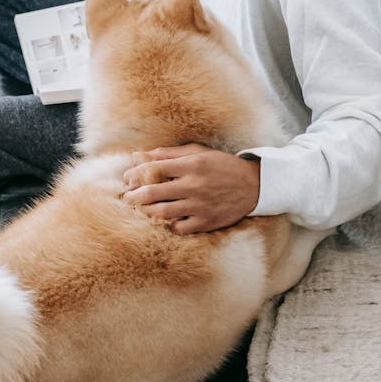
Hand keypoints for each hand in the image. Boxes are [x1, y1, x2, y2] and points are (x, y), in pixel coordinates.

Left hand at [122, 143, 259, 234]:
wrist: (253, 185)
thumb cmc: (221, 166)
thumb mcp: (198, 152)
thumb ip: (167, 153)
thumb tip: (137, 155)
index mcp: (191, 165)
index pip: (152, 169)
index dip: (134, 174)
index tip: (127, 179)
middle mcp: (193, 185)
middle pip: (152, 193)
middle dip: (133, 196)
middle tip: (127, 197)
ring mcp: (200, 206)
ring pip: (161, 212)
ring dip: (145, 212)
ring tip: (140, 209)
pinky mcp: (206, 222)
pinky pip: (179, 229)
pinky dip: (168, 226)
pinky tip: (165, 221)